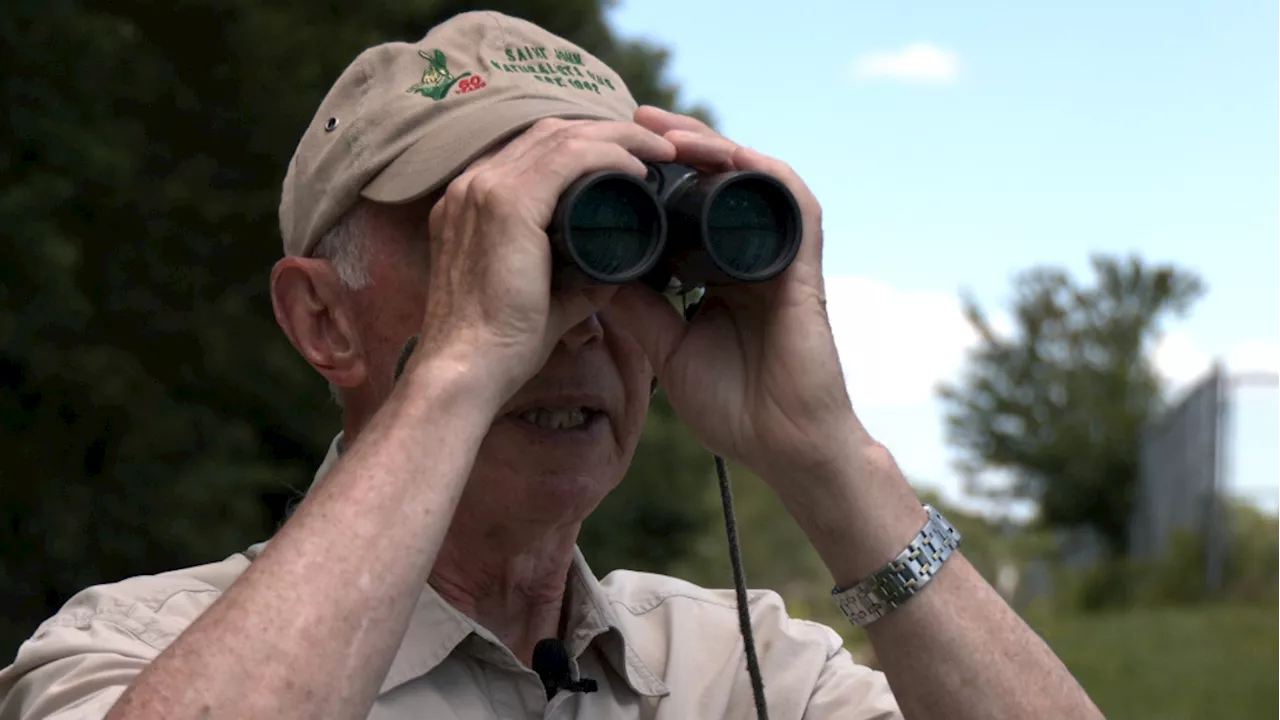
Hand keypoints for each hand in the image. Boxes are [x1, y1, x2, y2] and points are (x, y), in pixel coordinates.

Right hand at [411, 118, 675, 404]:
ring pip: (562, 136)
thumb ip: (576, 281)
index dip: (586, 144)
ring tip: (660, 152)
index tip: (631, 161)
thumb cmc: (500, 347)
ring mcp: (484, 188)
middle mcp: (471, 184)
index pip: (535, 151)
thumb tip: (616, 269)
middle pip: (550, 133)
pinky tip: (638, 168)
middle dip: (609, 132)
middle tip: (656, 149)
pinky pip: (568, 158)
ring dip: (618, 137)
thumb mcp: (544, 300)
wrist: (466, 372)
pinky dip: (610, 155)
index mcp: (472, 202)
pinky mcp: (506, 204)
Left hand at [608, 107, 864, 482]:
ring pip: (750, 177)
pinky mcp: (803, 266)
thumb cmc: (734, 407)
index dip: (655, 176)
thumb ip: (637, 308)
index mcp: (719, 272)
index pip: (688, 206)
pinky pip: (791, 201)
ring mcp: (777, 257)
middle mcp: (749, 255)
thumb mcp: (667, 348)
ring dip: (711, 146)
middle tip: (633, 119)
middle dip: (678, 145)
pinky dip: (758, 170)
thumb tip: (590, 266)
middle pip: (718, 179)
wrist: (783, 447)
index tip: (610, 155)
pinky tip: (724, 154)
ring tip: (666, 129)